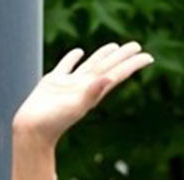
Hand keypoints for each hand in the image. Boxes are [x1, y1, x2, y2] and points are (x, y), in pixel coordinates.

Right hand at [12, 43, 152, 146]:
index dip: (132, 65)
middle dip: (123, 56)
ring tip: (115, 47)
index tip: (148, 57)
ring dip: (103, 56)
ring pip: (90, 65)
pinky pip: (66, 66)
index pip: (118, 73)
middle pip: (108, 67)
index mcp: (94, 91)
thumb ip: (92, 91)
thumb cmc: (55, 121)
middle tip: (137, 46)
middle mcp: (85, 86)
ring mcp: (70, 84)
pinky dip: (73, 58)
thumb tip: (110, 78)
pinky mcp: (54, 82)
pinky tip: (78, 52)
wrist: (35, 129)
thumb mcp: (76, 105)